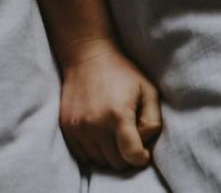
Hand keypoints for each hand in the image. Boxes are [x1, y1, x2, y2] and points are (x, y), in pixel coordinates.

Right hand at [59, 41, 161, 169]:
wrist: (88, 57)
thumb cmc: (124, 74)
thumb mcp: (148, 91)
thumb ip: (153, 120)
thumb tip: (144, 144)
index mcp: (118, 115)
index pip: (131, 155)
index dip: (141, 158)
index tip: (144, 152)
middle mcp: (95, 125)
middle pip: (116, 162)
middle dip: (128, 156)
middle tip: (132, 139)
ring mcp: (78, 128)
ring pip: (100, 161)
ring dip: (112, 154)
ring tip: (117, 135)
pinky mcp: (67, 129)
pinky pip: (83, 156)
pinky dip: (96, 152)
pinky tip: (103, 136)